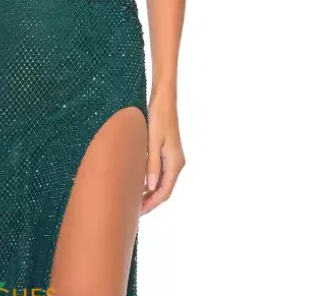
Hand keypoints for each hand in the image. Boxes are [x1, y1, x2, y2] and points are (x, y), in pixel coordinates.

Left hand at [141, 90, 185, 214]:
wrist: (164, 100)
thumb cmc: (158, 118)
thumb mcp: (153, 142)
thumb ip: (152, 165)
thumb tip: (150, 187)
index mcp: (175, 163)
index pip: (164, 191)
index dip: (152, 203)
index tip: (139, 212)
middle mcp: (176, 163)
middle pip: (165, 189)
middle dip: (151, 201)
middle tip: (134, 210)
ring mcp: (173, 157)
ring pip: (162, 182)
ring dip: (151, 192)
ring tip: (135, 199)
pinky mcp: (167, 152)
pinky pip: (161, 172)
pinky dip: (151, 181)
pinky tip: (140, 182)